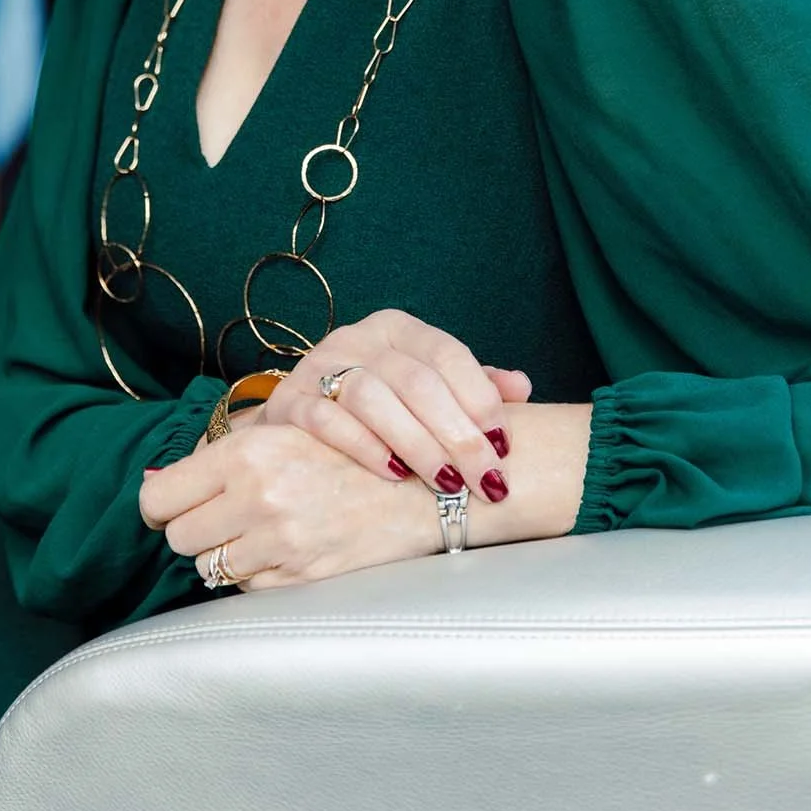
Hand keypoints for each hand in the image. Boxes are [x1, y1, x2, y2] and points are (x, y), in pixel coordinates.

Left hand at [139, 422, 440, 589]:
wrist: (424, 488)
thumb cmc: (354, 453)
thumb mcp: (288, 432)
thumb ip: (224, 456)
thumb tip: (156, 486)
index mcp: (249, 452)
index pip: (159, 498)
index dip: (160, 507)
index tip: (170, 509)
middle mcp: (257, 497)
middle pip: (178, 538)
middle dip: (197, 531)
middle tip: (228, 518)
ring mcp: (279, 544)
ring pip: (209, 568)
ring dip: (228, 555)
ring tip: (265, 531)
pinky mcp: (300, 581)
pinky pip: (248, 588)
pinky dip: (260, 574)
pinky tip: (290, 549)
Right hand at [256, 307, 531, 501]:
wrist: (296, 415)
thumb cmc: (377, 405)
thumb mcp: (424, 385)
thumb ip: (471, 385)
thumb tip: (522, 387)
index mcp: (398, 328)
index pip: (448, 354)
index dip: (480, 400)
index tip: (505, 446)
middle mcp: (358, 338)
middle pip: (417, 382)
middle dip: (459, 436)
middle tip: (486, 481)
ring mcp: (319, 366)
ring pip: (373, 398)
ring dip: (417, 444)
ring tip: (446, 483)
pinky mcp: (289, 401)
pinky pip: (327, 419)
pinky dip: (364, 447)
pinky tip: (394, 474)